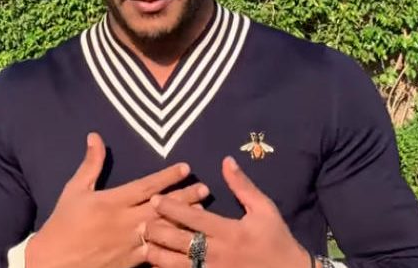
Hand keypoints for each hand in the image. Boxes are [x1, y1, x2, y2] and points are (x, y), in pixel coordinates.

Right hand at [26, 132, 209, 267]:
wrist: (52, 263)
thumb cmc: (62, 224)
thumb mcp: (75, 190)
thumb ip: (91, 164)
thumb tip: (95, 136)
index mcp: (112, 201)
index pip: (146, 186)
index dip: (168, 176)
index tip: (186, 167)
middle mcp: (125, 221)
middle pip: (162, 207)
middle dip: (185, 197)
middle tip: (205, 189)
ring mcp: (130, 244)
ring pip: (164, 230)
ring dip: (184, 221)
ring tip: (203, 213)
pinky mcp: (131, 263)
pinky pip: (156, 254)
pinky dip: (172, 248)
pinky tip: (188, 244)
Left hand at [144, 156, 312, 267]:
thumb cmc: (276, 239)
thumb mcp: (264, 209)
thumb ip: (243, 186)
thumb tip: (226, 161)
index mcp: (230, 232)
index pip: (195, 219)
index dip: (172, 209)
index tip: (155, 200)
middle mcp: (219, 254)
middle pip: (181, 243)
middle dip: (158, 232)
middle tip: (140, 222)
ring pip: (179, 266)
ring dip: (159, 256)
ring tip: (144, 246)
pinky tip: (159, 267)